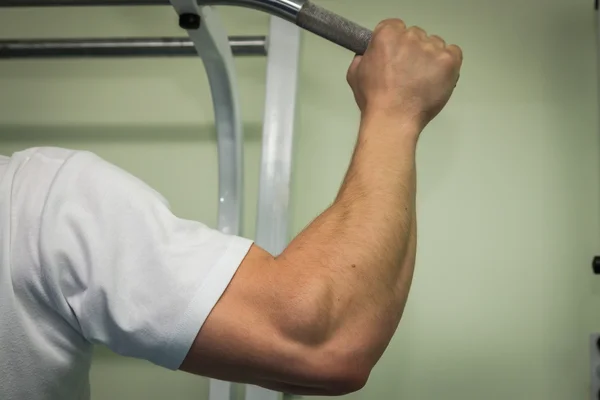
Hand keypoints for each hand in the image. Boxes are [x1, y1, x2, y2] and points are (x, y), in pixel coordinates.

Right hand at [347, 19, 462, 130]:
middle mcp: (410, 37)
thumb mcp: (355, 75)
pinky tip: (437, 78)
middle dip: (414, 51)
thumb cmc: (374, 100)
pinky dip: (447, 64)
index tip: (396, 56)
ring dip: (431, 58)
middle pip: (417, 35)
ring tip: (422, 80)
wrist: (393, 119)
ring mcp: (431, 48)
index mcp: (387, 35)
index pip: (396, 26)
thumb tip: (368, 55)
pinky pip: (453, 53)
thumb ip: (363, 58)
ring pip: (435, 44)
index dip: (396, 43)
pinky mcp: (448, 61)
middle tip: (408, 73)